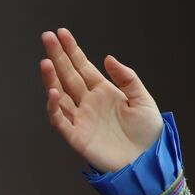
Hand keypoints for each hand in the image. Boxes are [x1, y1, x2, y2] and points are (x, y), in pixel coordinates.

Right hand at [39, 28, 162, 172]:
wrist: (149, 162)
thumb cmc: (148, 133)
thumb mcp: (143, 101)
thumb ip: (127, 78)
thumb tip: (108, 58)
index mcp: (104, 92)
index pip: (83, 67)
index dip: (72, 51)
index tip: (62, 33)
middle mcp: (89, 103)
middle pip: (68, 75)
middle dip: (58, 56)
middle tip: (47, 36)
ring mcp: (81, 119)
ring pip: (60, 95)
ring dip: (51, 79)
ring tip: (46, 61)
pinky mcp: (77, 137)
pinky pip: (60, 120)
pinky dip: (54, 107)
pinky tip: (53, 92)